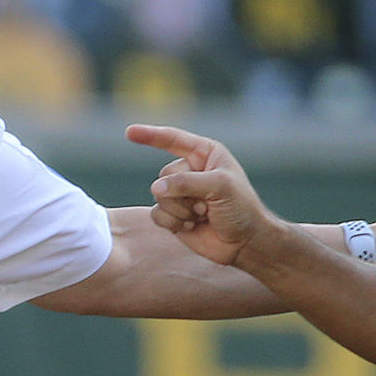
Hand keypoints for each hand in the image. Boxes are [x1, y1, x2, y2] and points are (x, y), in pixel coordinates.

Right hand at [127, 123, 274, 265]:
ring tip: (203, 215)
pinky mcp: (173, 215)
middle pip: (165, 175)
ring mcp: (180, 194)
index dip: (150, 136)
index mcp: (205, 154)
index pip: (173, 139)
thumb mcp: (220, 187)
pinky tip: (192, 226)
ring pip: (159, 196)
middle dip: (184, 193)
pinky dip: (172, 222)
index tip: (130, 132)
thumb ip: (187, 182)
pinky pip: (156, 214)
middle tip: (207, 205)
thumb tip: (157, 189)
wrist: (245, 242)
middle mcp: (190, 170)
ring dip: (181, 210)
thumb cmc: (241, 209)